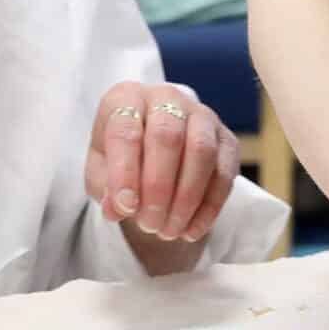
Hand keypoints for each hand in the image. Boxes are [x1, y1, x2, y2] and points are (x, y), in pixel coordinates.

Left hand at [87, 82, 240, 258]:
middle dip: (158, 187)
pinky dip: (208, 207)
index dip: (125, 171)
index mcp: (127, 98)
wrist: (155, 151)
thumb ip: (104, 187)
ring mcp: (202, 115)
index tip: (125, 207)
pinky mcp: (227, 139)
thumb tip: (117, 208)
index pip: (125, 129)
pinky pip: (224, 172)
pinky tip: (191, 231)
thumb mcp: (101, 171)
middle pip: (167, 136)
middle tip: (149, 225)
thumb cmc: (122, 158)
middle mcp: (167, 98)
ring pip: (201, 152)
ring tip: (168, 231)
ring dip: (186, 199)